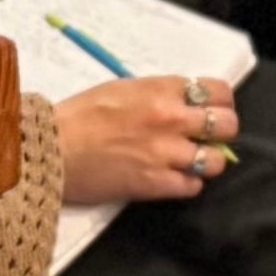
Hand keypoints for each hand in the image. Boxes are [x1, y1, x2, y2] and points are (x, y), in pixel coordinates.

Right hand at [52, 69, 239, 209]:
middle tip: (204, 137)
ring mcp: (165, 153)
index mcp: (161, 89)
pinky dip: (186, 184)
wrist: (48, 149)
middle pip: (227, 125)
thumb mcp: (121, 88)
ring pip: (216, 160)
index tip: (211, 109)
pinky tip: (171, 178)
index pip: (219, 91)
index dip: (220, 102)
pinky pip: (193, 187)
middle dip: (220, 132)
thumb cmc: (77, 116)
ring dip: (205, 161)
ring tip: (188, 161)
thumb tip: (184, 103)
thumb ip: (157, 93)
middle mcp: (170, 118)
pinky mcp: (155, 184)